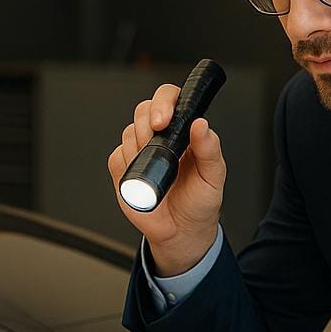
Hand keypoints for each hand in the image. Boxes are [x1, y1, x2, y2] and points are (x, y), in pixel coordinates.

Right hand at [107, 83, 226, 273]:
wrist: (181, 232)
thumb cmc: (200, 202)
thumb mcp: (214, 177)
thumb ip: (210, 149)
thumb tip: (201, 125)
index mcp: (184, 131)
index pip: (170, 99)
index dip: (164, 102)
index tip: (164, 120)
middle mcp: (161, 137)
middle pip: (144, 109)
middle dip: (146, 123)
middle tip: (154, 143)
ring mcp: (140, 151)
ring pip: (129, 131)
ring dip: (139, 147)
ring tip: (156, 169)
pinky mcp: (123, 168)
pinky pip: (116, 156)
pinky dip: (126, 165)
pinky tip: (142, 178)